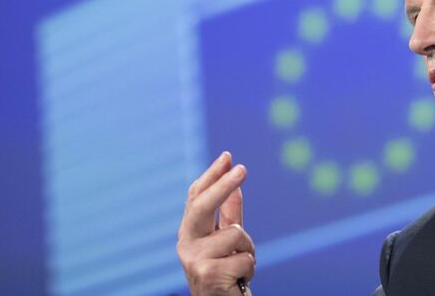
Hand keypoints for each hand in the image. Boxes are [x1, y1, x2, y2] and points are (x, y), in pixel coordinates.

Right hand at [177, 151, 255, 294]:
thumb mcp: (228, 241)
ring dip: (247, 249)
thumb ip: (230, 215)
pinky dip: (249, 266)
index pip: (197, 197)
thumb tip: (237, 183)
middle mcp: (186, 243)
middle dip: (223, 185)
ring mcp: (193, 260)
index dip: (212, 175)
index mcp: (190, 231)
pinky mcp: (207, 275)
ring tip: (239, 266)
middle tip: (242, 168)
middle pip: (202, 206)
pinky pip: (244, 257)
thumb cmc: (225, 273)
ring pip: (235, 234)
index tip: (227, 156)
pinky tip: (238, 279)